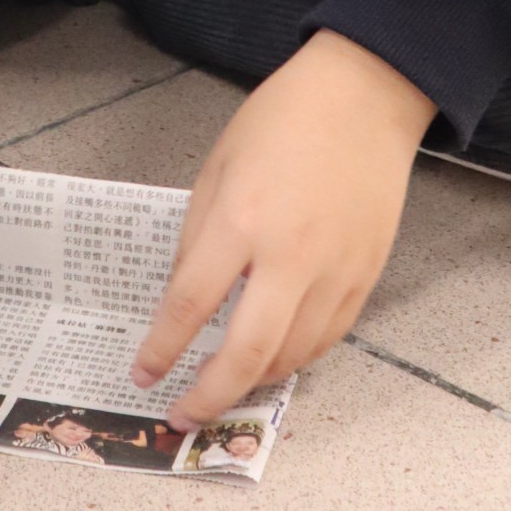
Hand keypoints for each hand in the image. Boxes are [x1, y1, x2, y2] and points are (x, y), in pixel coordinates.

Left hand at [133, 31, 432, 426]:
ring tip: (225, 387)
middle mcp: (289, 255)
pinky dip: (296, 360)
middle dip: (209, 396)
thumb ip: (199, 235)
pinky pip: (328, 339)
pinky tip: (273, 360)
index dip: (162, 348)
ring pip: (291, 357)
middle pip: (246, 353)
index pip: (190, 303)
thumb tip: (185, 298)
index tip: (144, 373)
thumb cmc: (282, 119)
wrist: (364, 96)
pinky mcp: (366, 276)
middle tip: (183, 414)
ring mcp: (335, 271)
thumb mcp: (218, 164)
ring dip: (252, 382)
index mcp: (241, 219)